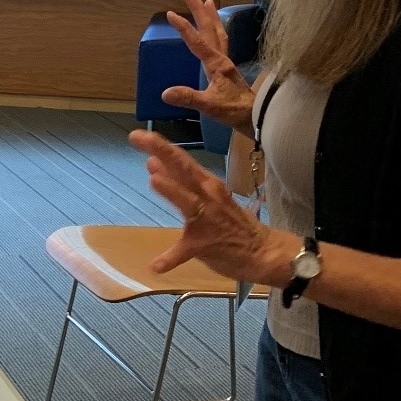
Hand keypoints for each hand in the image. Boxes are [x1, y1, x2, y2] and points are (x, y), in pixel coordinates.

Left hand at [128, 130, 299, 285]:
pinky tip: (155, 266)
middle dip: (161, 151)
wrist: (263, 251)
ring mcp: (208, 220)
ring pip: (188, 202)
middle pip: (183, 169)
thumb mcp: (206, 197)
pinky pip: (185, 252)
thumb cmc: (231, 222)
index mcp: (206, 184)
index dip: (159, 145)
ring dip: (172, 190)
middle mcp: (208, 195)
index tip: (137, 134)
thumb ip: (179, 182)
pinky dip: (170, 259)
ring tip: (154, 179)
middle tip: (137, 136)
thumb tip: (152, 163)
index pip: (181, 160)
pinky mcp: (206, 245)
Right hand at [159, 0, 255, 134]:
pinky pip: (222, 44)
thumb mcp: (209, 105)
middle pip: (210, 29)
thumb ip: (189, 98)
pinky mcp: (228, 70)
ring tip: (208, 2)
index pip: (197, 42)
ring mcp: (226, 63)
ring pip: (219, 34)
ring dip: (212, 17)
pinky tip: (216, 32)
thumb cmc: (234, 110)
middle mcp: (222, 59)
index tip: (171, 13)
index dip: (184, 28)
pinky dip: (218, 32)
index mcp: (216, 64)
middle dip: (199, 11)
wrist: (257, 117)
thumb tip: (165, 93)